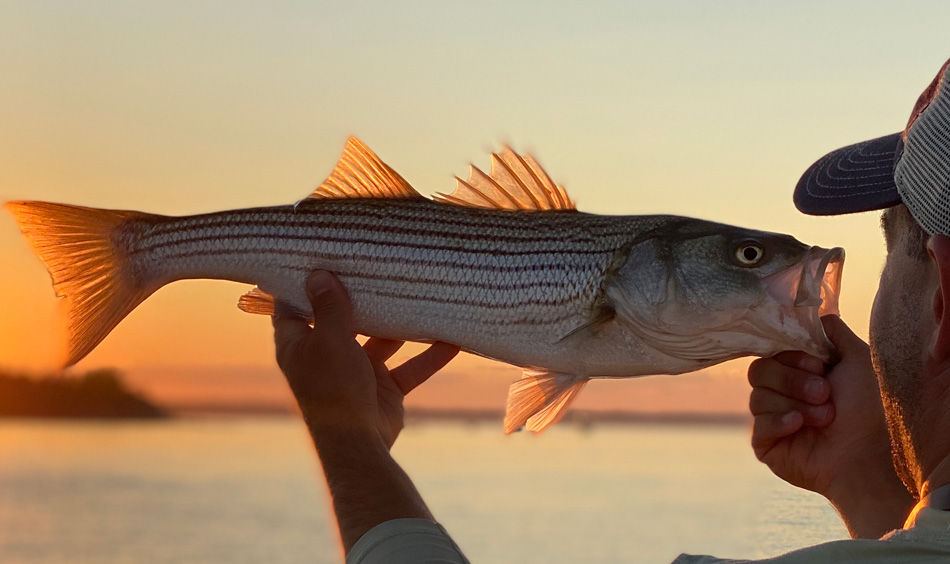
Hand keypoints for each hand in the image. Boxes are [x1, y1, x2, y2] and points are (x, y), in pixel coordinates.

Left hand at [273, 271, 459, 448]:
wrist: (359, 444)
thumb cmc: (334, 388)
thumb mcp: (330, 340)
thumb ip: (330, 307)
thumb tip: (319, 274)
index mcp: (299, 345)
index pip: (292, 308)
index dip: (300, 285)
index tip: (316, 259)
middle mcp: (325, 356)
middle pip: (342, 320)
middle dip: (360, 298)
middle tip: (377, 267)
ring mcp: (356, 372)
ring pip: (381, 341)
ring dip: (401, 325)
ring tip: (420, 296)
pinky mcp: (383, 388)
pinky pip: (408, 367)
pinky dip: (428, 356)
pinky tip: (452, 340)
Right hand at [748, 315, 913, 537]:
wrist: (869, 453)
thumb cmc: (869, 409)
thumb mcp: (858, 358)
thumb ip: (832, 331)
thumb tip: (812, 313)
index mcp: (800, 372)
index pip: (772, 352)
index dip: (792, 357)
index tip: (819, 366)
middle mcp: (784, 394)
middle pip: (758, 371)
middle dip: (793, 381)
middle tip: (825, 394)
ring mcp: (773, 419)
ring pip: (757, 397)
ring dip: (795, 404)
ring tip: (825, 418)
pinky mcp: (766, 444)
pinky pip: (757, 425)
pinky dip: (780, 423)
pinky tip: (800, 427)